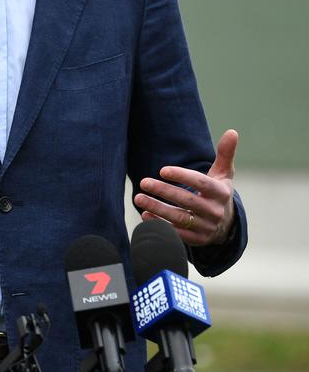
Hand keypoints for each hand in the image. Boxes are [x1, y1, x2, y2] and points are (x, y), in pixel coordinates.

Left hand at [134, 129, 238, 245]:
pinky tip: (145, 215)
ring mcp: (206, 227)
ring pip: (179, 218)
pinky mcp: (197, 240)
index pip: (201, 183)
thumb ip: (225, 154)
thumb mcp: (224, 174)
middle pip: (187, 200)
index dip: (182, 176)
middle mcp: (215, 211)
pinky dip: (160, 225)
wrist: (226, 225)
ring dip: (157, 208)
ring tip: (138, 197)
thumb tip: (232, 131)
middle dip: (163, 191)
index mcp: (221, 193)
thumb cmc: (218, 192)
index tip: (162, 170)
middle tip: (143, 182)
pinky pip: (176, 234)